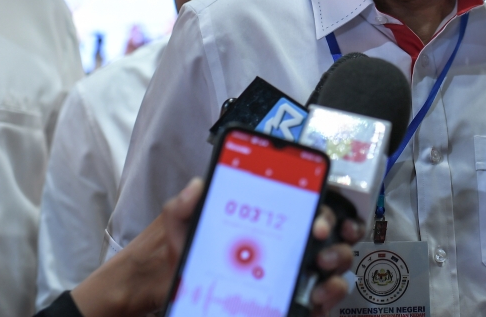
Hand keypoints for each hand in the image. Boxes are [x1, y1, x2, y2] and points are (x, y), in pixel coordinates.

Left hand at [71, 178, 364, 316]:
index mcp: (261, 217)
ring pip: (330, 265)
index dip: (322, 207)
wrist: (151, 298)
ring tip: (321, 273)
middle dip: (332, 235)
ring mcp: (286, 273)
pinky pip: (317, 298)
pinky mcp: (284, 299)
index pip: (302, 204)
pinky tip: (316, 300)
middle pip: (324, 233)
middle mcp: (281, 242)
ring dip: (334, 266)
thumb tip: (196, 185)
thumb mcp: (174, 231)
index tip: (320, 219)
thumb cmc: (171, 260)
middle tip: (319, 241)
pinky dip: (325, 298)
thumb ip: (182, 208)